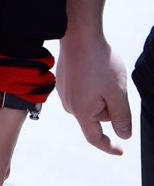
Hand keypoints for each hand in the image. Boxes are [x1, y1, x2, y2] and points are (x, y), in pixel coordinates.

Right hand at [57, 33, 131, 153]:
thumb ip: (122, 118)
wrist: (78, 34)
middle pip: (95, 117)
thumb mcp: (118, 93)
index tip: (120, 151)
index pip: (95, 138)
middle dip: (108, 107)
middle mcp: (69, 104)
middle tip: (115, 86)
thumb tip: (123, 135)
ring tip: (104, 74)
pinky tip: (95, 69)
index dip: (109, 147)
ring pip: (90, 103)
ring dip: (101, 95)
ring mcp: (63, 91)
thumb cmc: (98, 62)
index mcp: (81, 111)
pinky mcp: (63, 79)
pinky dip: (92, 85)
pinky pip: (82, 91)